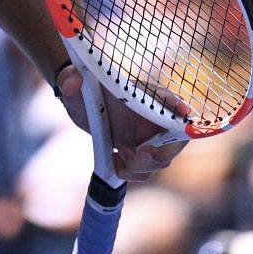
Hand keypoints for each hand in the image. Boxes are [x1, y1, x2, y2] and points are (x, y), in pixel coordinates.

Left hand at [56, 64, 187, 183]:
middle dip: (159, 153)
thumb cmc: (82, 88)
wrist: (82, 104)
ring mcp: (151, 135)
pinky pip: (147, 170)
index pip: (167, 98)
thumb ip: (70, 80)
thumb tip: (71, 82)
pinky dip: (131, 174)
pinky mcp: (142, 151)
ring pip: (161, 160)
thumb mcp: (73, 83)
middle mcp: (154, 115)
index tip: (182, 112)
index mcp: (143, 93)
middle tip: (137, 154)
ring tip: (117, 159)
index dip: (177, 106)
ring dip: (140, 168)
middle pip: (176, 138)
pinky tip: (114, 163)